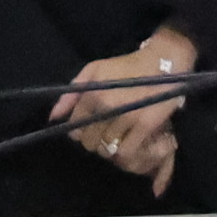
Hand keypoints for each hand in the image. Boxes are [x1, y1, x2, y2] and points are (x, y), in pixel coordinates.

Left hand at [55, 25, 199, 181]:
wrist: (163, 63)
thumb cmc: (126, 66)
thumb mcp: (94, 70)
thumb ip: (71, 93)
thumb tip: (54, 117)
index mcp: (92, 94)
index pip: (75, 125)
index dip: (77, 133)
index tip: (85, 132)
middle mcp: (106, 107)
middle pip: (90, 140)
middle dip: (92, 142)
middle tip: (101, 138)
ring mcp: (127, 117)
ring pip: (107, 148)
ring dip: (108, 149)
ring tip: (114, 142)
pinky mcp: (146, 125)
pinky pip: (127, 151)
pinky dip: (124, 153)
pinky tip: (127, 146)